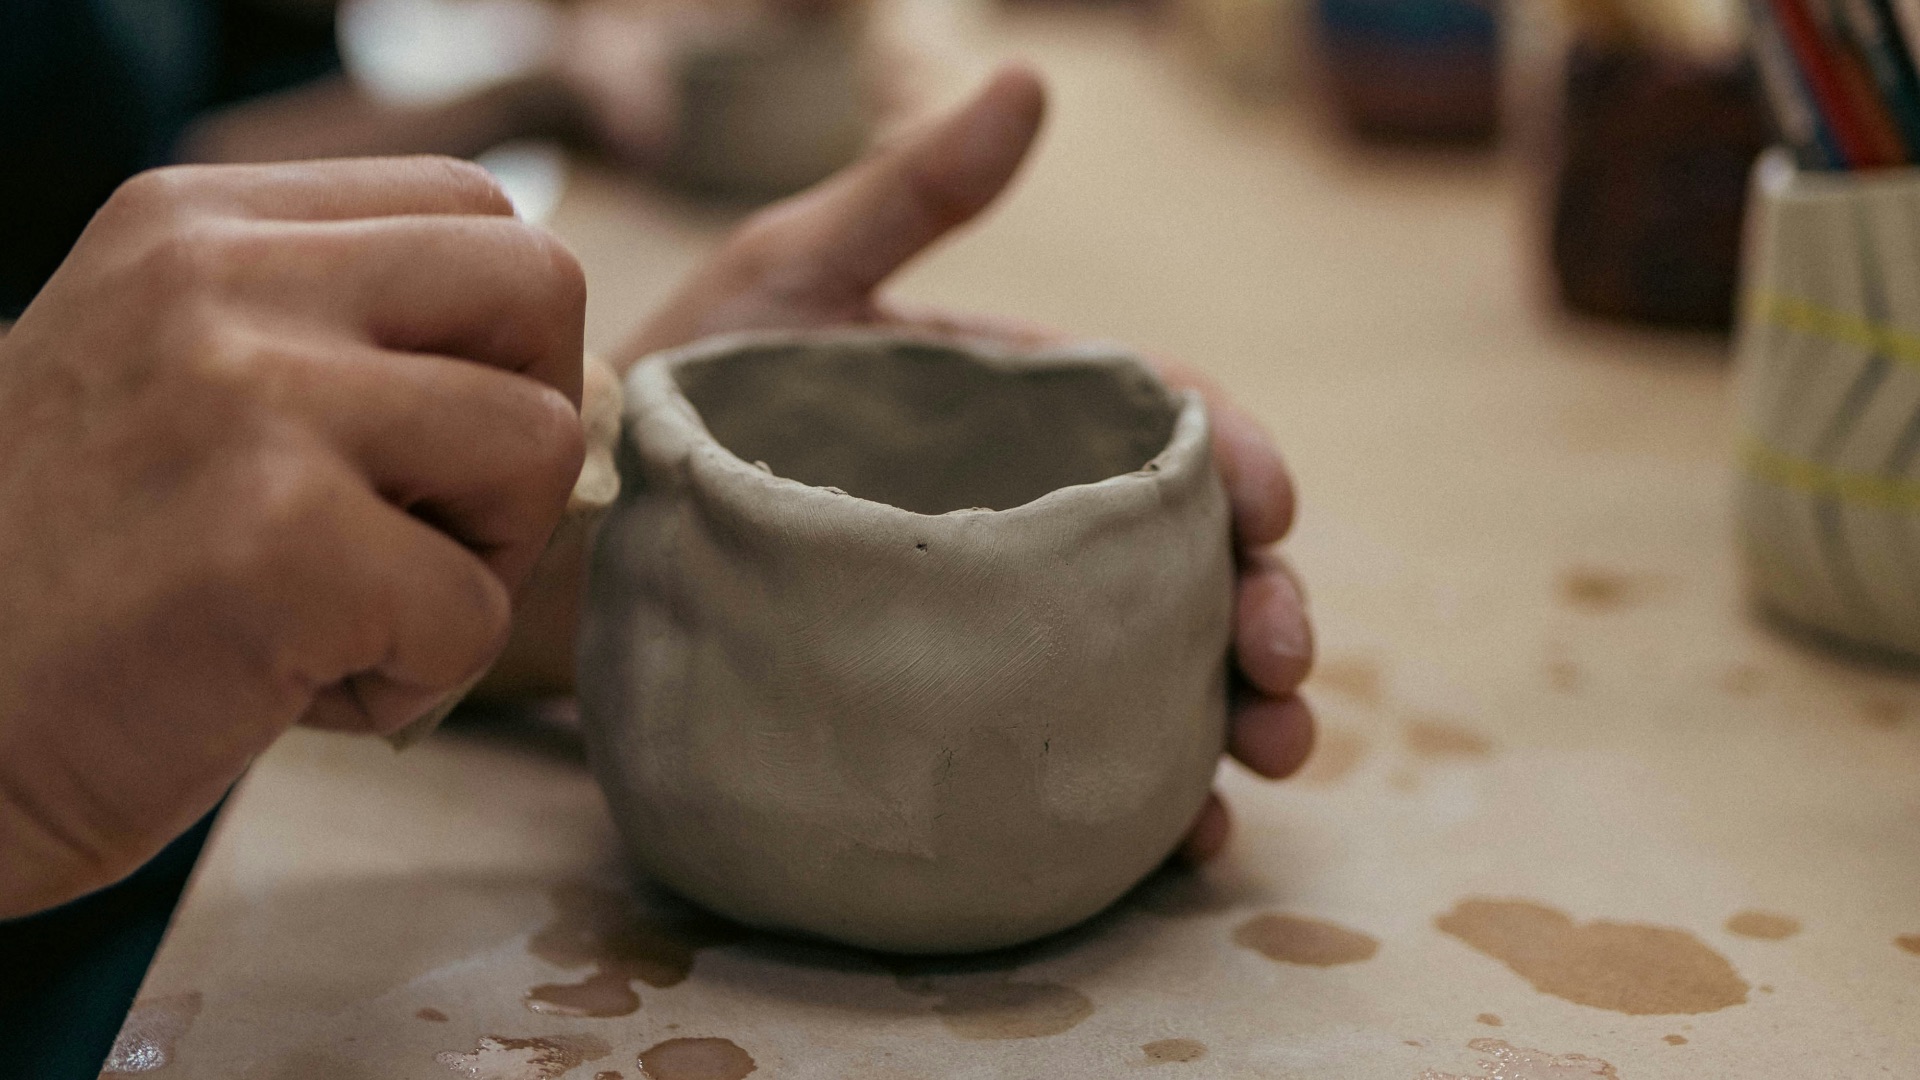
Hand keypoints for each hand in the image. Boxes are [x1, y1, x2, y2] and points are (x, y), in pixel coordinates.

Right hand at [0, 158, 586, 916]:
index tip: (432, 445)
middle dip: (530, 426)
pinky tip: (292, 686)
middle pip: (539, 285)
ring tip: (355, 615)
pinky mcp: (278, 542)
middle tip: (433, 527)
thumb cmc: (80, 578)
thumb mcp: (186, 386)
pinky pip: (474, 610)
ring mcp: (248, 398)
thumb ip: (345, 341)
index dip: (505, 341)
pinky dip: (416, 680)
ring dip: (480, 563)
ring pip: (541, 444)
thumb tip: (573, 382)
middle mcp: (219, 277)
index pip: (475, 212)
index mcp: (200, 223)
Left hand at [613, 66, 1314, 859]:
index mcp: (1016, 417)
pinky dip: (1145, 800)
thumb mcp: (792, 277)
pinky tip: (1184, 836)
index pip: (1162, 434)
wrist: (582, 535)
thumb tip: (1030, 81)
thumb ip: (909, 197)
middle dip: (1264, 608)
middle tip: (1284, 665)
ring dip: (1235, 716)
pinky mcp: (961, 712)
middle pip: (1186, 565)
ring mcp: (999, 626)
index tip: (1269, 510)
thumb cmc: (687, 392)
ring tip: (1267, 756)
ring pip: (1157, 671)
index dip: (1241, 464)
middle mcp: (1026, 525)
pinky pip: (1073, 761)